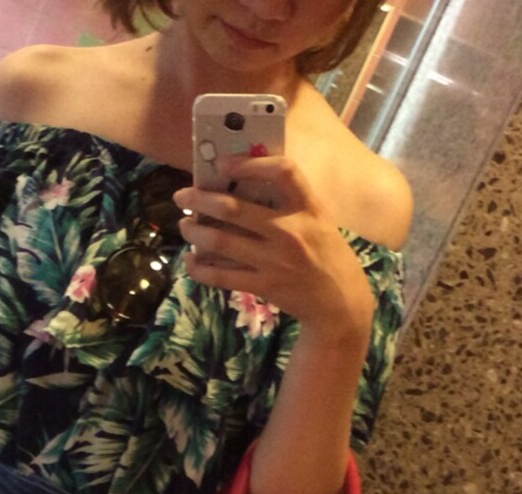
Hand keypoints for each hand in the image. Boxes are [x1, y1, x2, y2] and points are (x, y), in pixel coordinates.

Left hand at [173, 154, 374, 342]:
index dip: (250, 163)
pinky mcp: (264, 286)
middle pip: (235, 209)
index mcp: (308, 208)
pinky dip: (200, 268)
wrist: (339, 302)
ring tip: (184, 226)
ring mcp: (276, 261)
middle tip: (182, 196)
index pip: (283, 172)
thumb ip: (289, 202)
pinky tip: (190, 260)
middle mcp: (291, 231)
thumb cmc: (325, 254)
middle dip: (200, 200)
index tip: (223, 164)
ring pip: (222, 242)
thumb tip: (241, 184)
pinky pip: (222, 276)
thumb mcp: (317, 220)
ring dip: (195, 232)